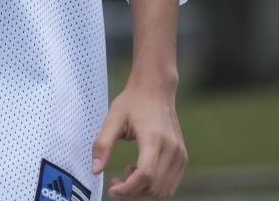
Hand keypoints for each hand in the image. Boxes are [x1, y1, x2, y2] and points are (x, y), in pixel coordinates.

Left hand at [91, 75, 187, 198]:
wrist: (156, 88)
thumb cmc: (133, 101)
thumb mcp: (113, 118)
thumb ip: (102, 144)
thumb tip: (95, 170)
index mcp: (153, 138)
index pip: (145, 175)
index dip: (128, 189)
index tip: (111, 189)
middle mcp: (171, 148)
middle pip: (154, 187)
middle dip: (132, 191)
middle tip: (116, 180)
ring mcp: (180, 153)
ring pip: (163, 191)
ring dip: (143, 190)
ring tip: (128, 172)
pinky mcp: (182, 157)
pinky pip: (170, 185)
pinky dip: (154, 186)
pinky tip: (141, 170)